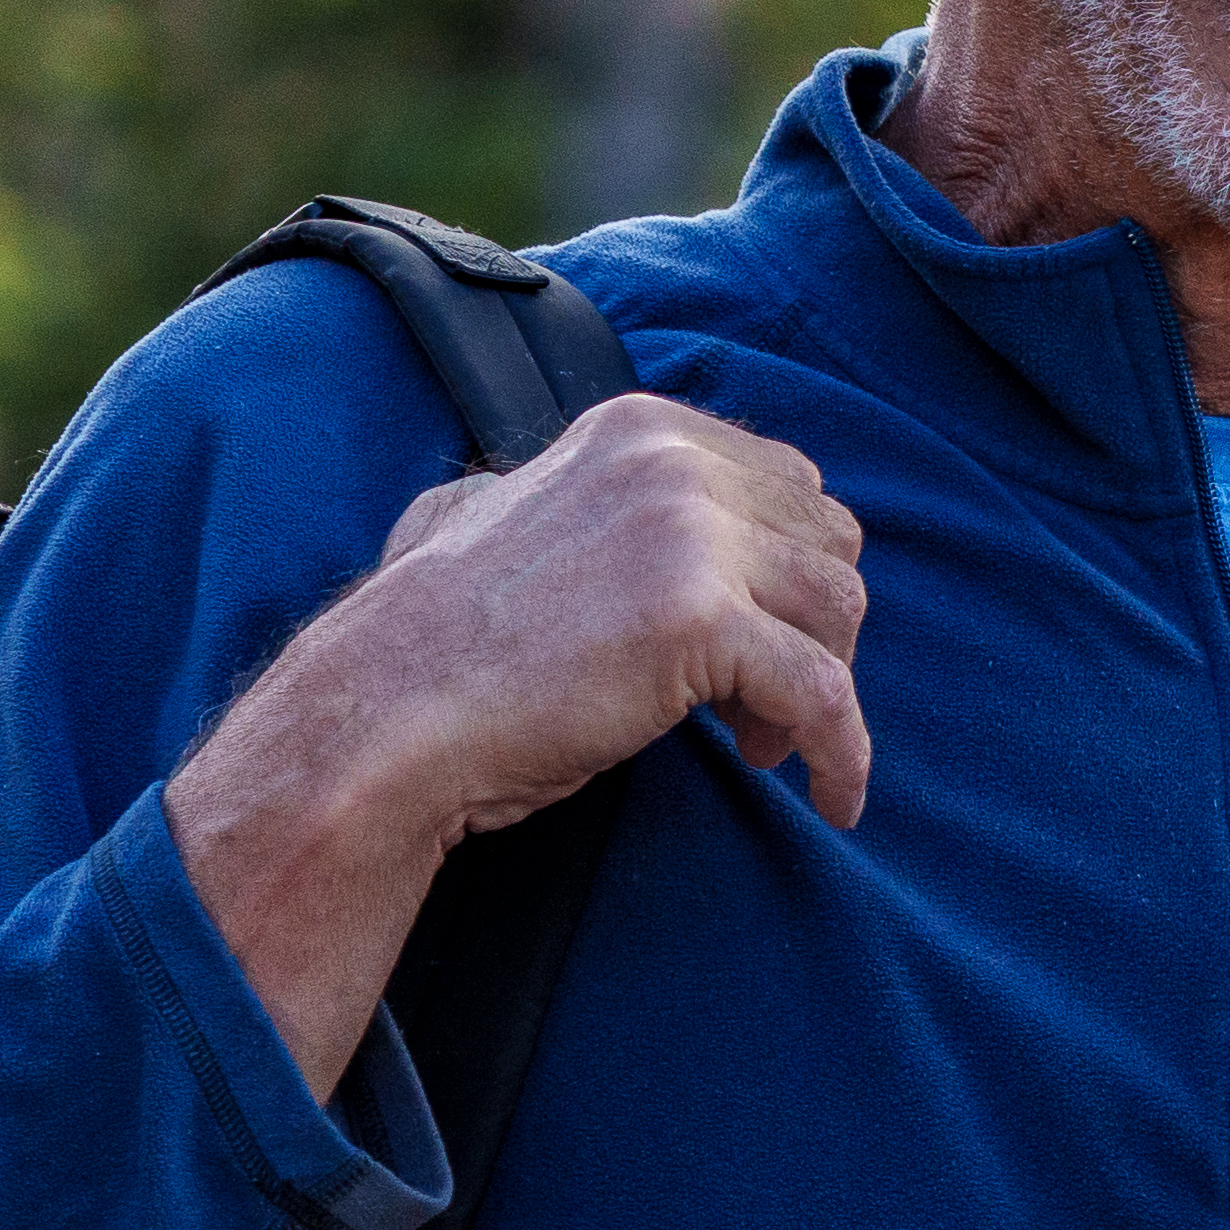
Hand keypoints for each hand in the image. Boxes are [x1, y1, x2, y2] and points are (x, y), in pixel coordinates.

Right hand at [165, 394, 867, 1086]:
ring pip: (840, 613)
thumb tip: (645, 511)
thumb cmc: (441, 642)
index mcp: (641, 431)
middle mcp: (673, 462)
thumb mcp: (508, 512)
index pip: (792, 486)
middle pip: (830, 543)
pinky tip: (830, 799)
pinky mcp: (702, 622)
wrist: (384, 713)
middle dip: (813, 626)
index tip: (755, 640)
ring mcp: (690, 535)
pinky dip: (845, 753)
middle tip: (754, 701)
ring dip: (819, 688)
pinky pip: (827, 694)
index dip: (788, 573)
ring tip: (754, 744)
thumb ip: (593, 496)